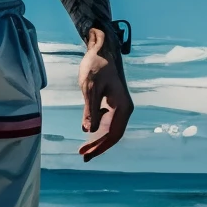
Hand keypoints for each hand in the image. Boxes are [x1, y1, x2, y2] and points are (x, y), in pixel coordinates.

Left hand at [79, 30, 132, 159]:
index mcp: (123, 106)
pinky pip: (107, 122)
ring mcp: (119, 106)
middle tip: (82, 156)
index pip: (113, 134)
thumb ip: (90, 109)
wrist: (101, 51)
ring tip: (83, 149)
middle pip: (113, 135)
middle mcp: (124, 108)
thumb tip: (88, 131)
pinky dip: (98, 129)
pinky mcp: (112, 104)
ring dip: (98, 140)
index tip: (85, 154)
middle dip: (98, 146)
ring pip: (111, 129)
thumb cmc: (95, 67)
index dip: (100, 146)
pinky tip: (88, 128)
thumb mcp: (89, 88)